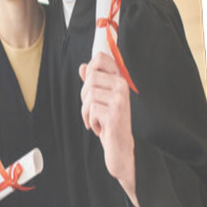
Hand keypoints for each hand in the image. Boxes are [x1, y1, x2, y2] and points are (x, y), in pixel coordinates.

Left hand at [79, 53, 138, 206]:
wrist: (120, 147)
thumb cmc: (110, 123)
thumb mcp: (101, 101)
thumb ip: (93, 84)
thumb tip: (83, 66)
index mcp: (120, 80)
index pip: (100, 58)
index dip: (90, 69)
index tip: (91, 86)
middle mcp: (122, 87)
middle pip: (90, 77)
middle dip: (84, 96)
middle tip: (92, 110)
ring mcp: (120, 100)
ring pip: (88, 94)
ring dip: (86, 112)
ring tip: (96, 120)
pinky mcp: (115, 114)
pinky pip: (90, 110)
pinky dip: (90, 122)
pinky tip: (100, 128)